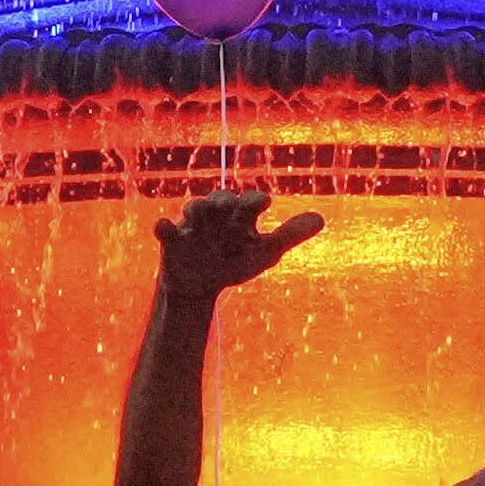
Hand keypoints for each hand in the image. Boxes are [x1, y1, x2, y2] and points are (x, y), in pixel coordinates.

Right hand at [148, 192, 319, 309]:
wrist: (202, 284)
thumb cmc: (235, 261)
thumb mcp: (265, 253)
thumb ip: (289, 235)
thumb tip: (321, 219)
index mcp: (241, 217)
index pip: (249, 204)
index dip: (254, 201)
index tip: (263, 202)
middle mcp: (217, 216)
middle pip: (220, 201)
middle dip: (224, 201)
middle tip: (228, 204)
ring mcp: (194, 228)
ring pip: (194, 210)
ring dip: (197, 208)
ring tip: (200, 210)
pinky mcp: (172, 242)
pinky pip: (165, 231)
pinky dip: (163, 228)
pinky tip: (163, 225)